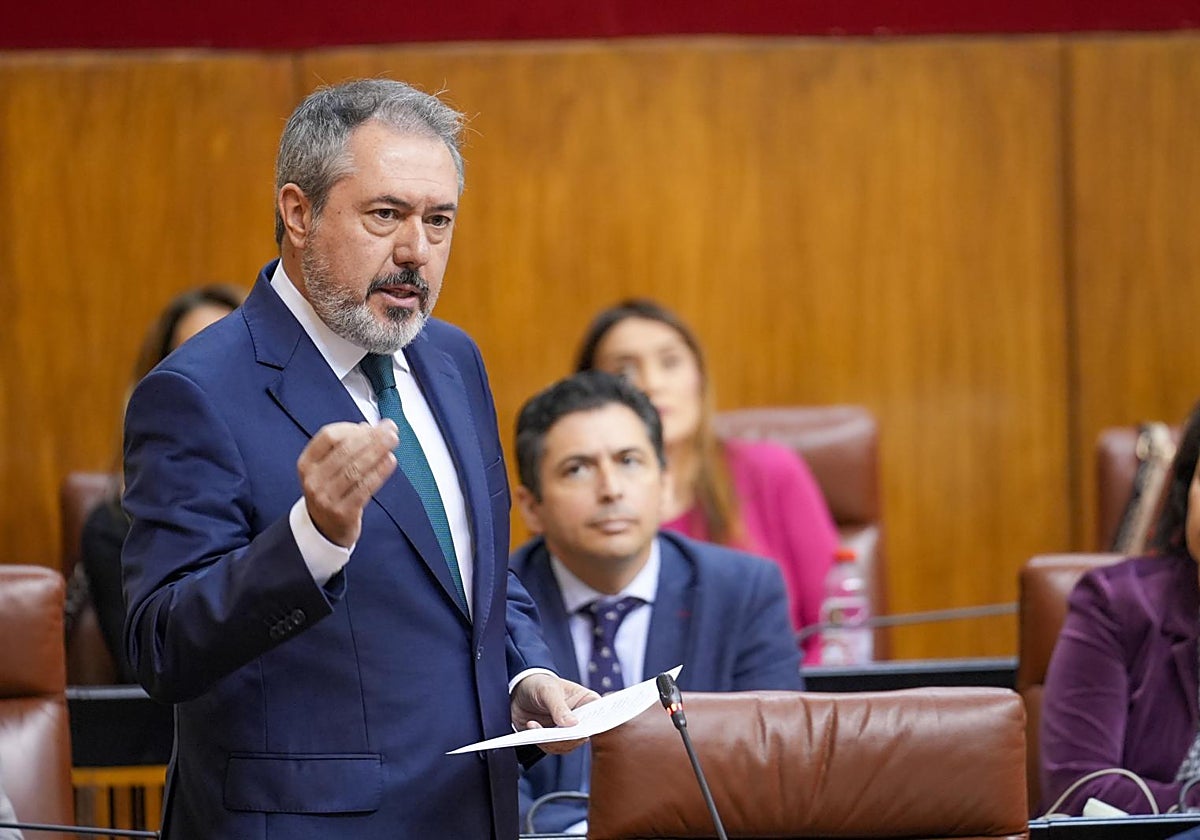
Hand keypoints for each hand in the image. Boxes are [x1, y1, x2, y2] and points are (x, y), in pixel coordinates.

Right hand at [297, 420, 397, 546]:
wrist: (324, 529)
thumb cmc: (330, 492)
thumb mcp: (328, 468)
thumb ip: (345, 446)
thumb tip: (370, 427)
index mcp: (307, 463)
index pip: (328, 436)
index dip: (352, 428)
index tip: (372, 426)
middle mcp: (313, 480)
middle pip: (345, 451)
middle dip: (372, 437)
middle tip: (390, 430)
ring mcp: (326, 498)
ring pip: (356, 469)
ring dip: (378, 452)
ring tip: (393, 442)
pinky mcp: (343, 512)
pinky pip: (365, 488)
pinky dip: (379, 472)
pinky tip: (390, 461)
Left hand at [511, 673, 598, 754]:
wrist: (517, 692)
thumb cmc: (539, 684)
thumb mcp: (548, 690)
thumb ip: (559, 706)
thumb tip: (573, 724)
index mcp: (587, 702)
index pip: (599, 715)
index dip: (598, 724)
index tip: (588, 729)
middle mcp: (580, 718)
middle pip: (584, 735)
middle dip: (569, 737)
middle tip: (556, 733)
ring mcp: (566, 730)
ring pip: (568, 745)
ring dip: (551, 740)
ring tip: (535, 726)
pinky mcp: (553, 739)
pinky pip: (552, 747)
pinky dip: (541, 741)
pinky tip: (530, 726)